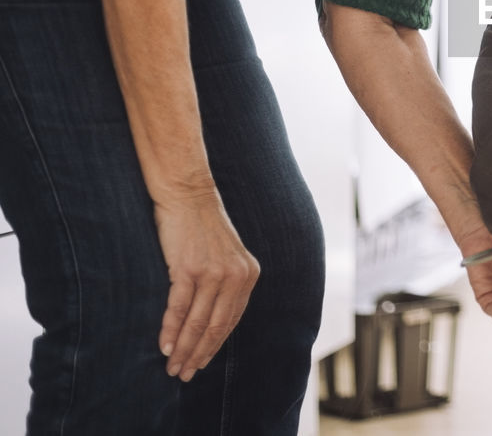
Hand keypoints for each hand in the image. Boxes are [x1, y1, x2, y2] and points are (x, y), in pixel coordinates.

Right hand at [154, 188, 259, 381]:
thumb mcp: (224, 256)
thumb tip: (210, 320)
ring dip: (184, 348)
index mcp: (248, 274)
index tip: (202, 362)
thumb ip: (224, 283)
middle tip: (185, 373)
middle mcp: (236, 275)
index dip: (215, 344)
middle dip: (200, 354)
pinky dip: (171, 330)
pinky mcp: (189, 269)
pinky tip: (164, 346)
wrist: (188, 195)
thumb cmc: (201, 227)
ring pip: (198, 322)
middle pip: (216, 326)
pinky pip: (179, 308)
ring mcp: (214, 272)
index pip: (232, 319)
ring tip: (172, 366)